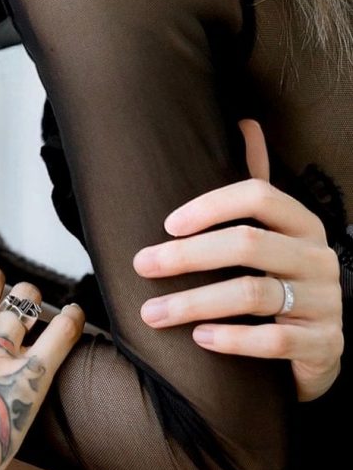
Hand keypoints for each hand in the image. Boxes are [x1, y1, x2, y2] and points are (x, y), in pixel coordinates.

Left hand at [134, 120, 342, 400]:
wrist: (315, 346)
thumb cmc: (279, 279)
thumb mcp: (270, 231)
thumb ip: (255, 183)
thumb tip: (245, 123)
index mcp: (302, 222)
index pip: (258, 195)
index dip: (210, 206)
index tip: (166, 224)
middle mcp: (318, 256)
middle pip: (248, 244)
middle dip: (186, 256)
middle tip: (141, 266)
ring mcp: (327, 301)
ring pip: (253, 294)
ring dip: (194, 303)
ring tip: (152, 312)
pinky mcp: (325, 344)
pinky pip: (276, 341)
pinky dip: (233, 339)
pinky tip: (199, 339)